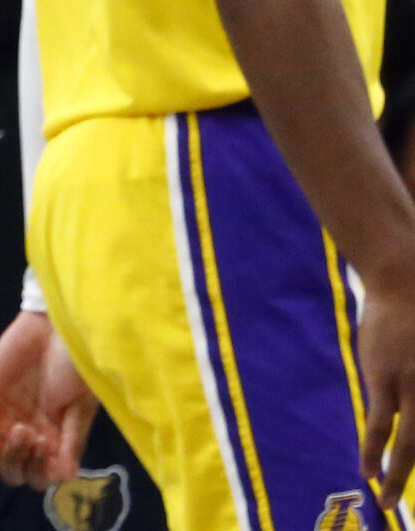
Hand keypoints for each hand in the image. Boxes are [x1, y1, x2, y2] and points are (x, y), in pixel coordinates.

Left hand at [0, 310, 96, 488]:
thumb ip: (72, 439)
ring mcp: (6, 422)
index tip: (43, 446)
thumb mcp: (80, 405)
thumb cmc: (75, 368)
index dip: (39, 472)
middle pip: (13, 470)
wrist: (54, 331)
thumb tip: (68, 476)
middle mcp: (30, 438)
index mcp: (56, 443)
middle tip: (25, 430)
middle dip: (15, 460)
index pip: (42, 477)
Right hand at [359, 268, 414, 505]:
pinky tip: (368, 472)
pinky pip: (377, 427)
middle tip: (400, 500)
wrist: (406, 277)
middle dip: (413, 473)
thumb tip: (412, 392)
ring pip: (409, 445)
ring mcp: (413, 387)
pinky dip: (373, 451)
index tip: (410, 468)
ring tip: (388, 500)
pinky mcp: (383, 380)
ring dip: (398, 475)